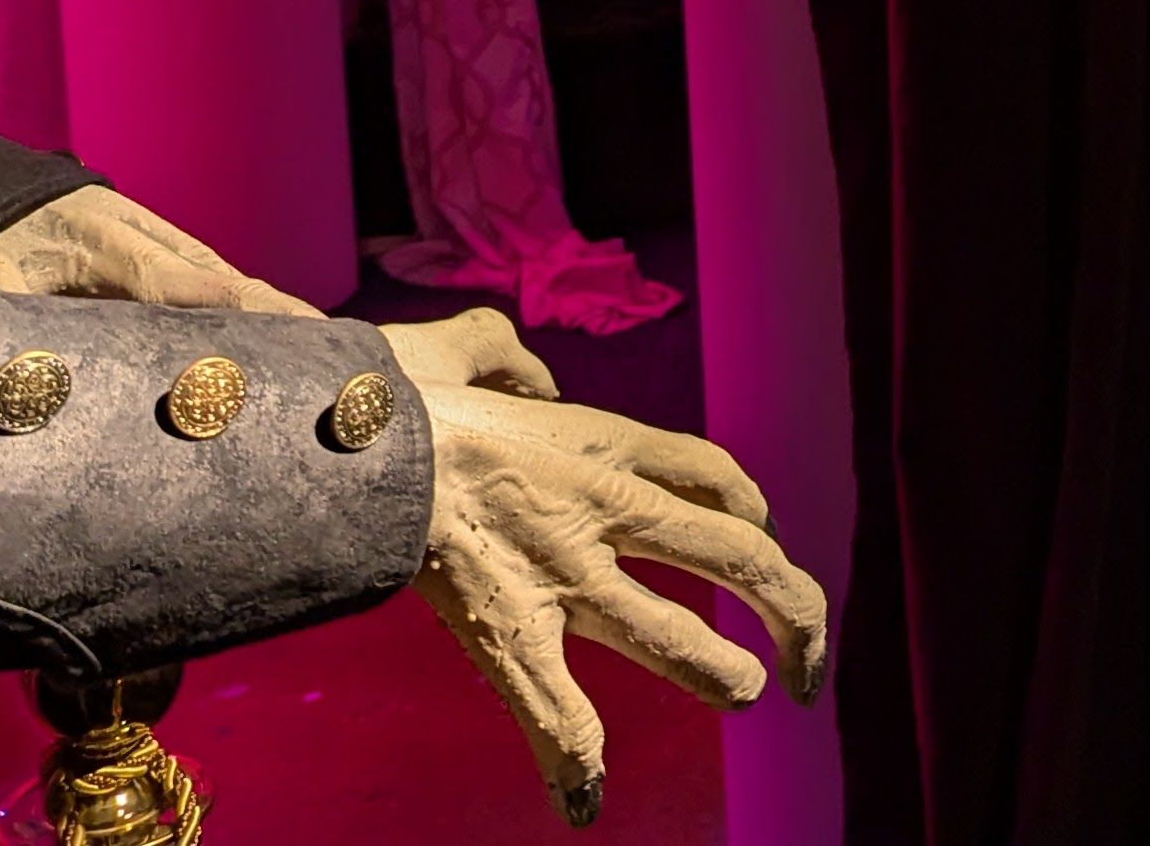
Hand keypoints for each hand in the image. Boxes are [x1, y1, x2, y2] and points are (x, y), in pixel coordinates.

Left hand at [0, 183, 323, 314]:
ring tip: (327, 346)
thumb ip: (9, 314)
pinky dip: (260, 309)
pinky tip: (294, 336)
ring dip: (276, 311)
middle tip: (323, 341)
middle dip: (271, 308)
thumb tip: (25, 370)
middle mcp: (148, 238)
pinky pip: (222, 286)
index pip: (163, 276)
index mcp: (101, 243)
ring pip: (229, 280)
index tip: (252, 314)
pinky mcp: (175, 259)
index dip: (210, 298)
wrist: (10, 200)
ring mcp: (167, 245)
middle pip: (219, 276)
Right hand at [385, 309, 828, 826]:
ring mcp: (558, 570)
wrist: (344, 434)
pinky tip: (583, 803)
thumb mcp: (460, 349)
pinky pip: (554, 704)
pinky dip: (570, 757)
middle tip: (806, 655)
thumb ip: (499, 354)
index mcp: (598, 442)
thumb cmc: (390, 390)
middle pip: (733, 555)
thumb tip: (525, 376)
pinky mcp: (504, 624)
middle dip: (790, 606)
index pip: (713, 477)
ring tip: (749, 691)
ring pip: (670, 631)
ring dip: (716, 672)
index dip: (751, 511)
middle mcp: (600, 506)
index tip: (759, 536)